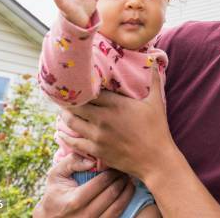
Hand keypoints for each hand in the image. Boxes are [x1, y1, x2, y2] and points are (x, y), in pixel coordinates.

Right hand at [33, 153, 134, 217]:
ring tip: (129, 179)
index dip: (111, 172)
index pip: (100, 182)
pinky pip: (117, 216)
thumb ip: (71, 162)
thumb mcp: (56, 175)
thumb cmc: (54, 194)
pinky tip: (127, 192)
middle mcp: (84, 215)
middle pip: (111, 194)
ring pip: (117, 206)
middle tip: (125, 170)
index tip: (116, 164)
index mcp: (74, 200)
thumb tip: (92, 161)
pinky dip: (125, 202)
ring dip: (126, 191)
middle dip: (121, 179)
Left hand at [57, 65, 175, 179]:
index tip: (78, 81)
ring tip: (64, 111)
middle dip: (69, 99)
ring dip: (65, 115)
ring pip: (71, 122)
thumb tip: (155, 59)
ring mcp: (97, 135)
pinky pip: (73, 142)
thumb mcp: (156, 102)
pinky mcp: (96, 150)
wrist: (155, 160)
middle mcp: (102, 118)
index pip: (90, 90)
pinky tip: (62, 133)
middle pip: (76, 105)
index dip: (82, 85)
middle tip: (65, 95)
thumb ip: (154, 79)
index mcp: (116, 104)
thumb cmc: (157, 129)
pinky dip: (66, 136)